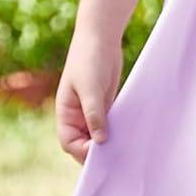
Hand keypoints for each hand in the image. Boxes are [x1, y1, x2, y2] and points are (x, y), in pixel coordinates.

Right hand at [55, 28, 122, 164]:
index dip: (82, 152)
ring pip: (98, 137)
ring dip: (109, 143)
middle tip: (118, 157)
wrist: (100, 38)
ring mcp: (91, 112)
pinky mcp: (105, 106)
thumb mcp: (90, 88)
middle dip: (97, 152)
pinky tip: (130, 135)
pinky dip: (117, 132)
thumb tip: (100, 142)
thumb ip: (94, 114)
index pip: (69, 143)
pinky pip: (110, 126)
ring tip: (126, 149)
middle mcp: (76, 116)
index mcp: (65, 114)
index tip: (101, 152)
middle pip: (84, 144)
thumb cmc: (89, 60)